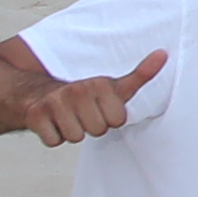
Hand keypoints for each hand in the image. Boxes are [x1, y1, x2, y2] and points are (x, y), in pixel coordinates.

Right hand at [29, 53, 165, 146]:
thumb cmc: (82, 94)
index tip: (100, 107)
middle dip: (91, 126)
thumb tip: (163, 55)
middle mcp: (76, 91)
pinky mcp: (35, 116)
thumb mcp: (113, 84)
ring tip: (67, 117)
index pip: (118, 120)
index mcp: (99, 84)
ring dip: (71, 131)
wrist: (34, 93)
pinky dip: (52, 136)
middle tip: (81, 113)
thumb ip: (140, 75)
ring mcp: (54, 103)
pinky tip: (51, 122)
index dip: (110, 118)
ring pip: (76, 137)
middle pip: (98, 130)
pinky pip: (54, 141)